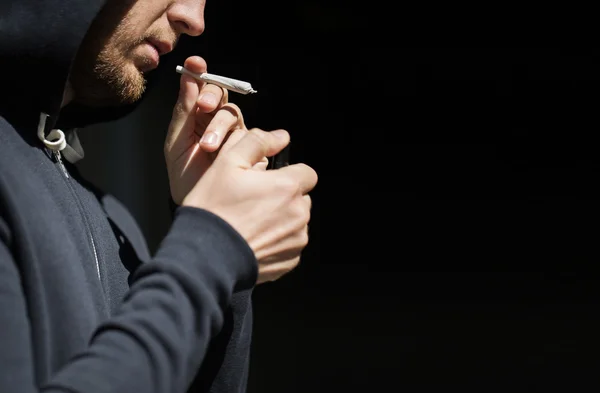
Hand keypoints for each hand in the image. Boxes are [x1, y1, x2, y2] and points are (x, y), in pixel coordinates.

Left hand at [165, 56, 265, 203]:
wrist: (203, 209)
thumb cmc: (186, 179)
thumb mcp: (176, 145)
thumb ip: (183, 112)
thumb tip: (188, 77)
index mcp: (196, 118)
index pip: (202, 88)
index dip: (201, 74)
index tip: (197, 64)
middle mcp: (217, 123)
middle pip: (222, 97)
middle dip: (213, 99)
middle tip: (204, 108)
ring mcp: (236, 136)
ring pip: (235, 116)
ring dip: (221, 127)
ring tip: (208, 147)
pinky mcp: (253, 150)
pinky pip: (251, 136)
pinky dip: (241, 141)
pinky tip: (229, 153)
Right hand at [182, 128, 317, 283]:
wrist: (204, 256)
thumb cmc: (214, 207)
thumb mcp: (227, 163)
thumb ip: (256, 143)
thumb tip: (281, 136)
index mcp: (288, 187)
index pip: (307, 173)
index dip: (289, 174)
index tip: (269, 182)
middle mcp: (299, 214)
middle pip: (302, 198)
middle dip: (284, 197)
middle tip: (254, 202)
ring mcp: (296, 240)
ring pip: (297, 222)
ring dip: (282, 219)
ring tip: (251, 223)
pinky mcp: (290, 261)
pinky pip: (290, 245)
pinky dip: (277, 242)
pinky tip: (253, 240)